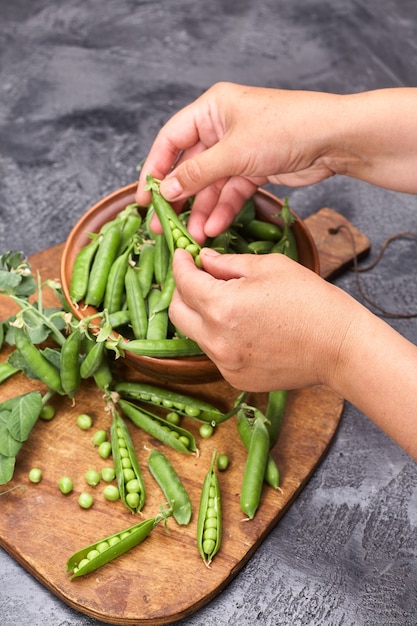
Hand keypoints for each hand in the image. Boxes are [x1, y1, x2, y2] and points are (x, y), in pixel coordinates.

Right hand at [136, 82, 337, 241]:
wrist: (333, 139)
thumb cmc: (284, 130)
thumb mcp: (234, 152)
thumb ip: (198, 173)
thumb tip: (168, 188)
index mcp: (211, 109)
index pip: (171, 140)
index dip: (155, 169)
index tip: (145, 197)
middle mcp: (222, 127)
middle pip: (190, 166)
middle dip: (178, 197)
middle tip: (162, 225)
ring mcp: (238, 150)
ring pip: (211, 185)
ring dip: (202, 210)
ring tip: (192, 235)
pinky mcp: (255, 169)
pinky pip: (231, 192)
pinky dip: (223, 210)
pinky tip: (214, 228)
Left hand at [169, 248, 354, 391]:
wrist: (339, 347)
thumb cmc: (311, 300)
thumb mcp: (269, 267)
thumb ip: (228, 263)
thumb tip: (203, 260)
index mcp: (221, 306)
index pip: (184, 282)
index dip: (180, 263)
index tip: (183, 254)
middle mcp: (216, 340)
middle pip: (177, 312)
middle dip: (181, 290)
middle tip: (197, 276)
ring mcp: (225, 363)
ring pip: (195, 334)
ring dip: (201, 314)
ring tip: (225, 301)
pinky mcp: (236, 379)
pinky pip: (215, 353)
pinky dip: (219, 336)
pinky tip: (242, 327)